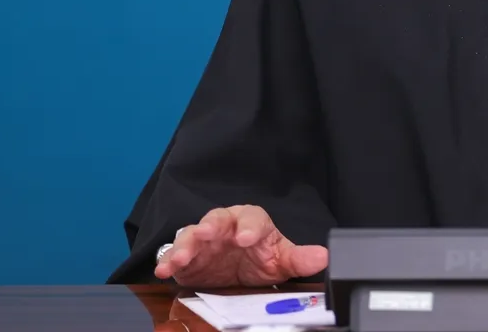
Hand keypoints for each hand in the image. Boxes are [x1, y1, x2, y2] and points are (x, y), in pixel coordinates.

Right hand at [155, 205, 328, 286]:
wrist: (237, 270)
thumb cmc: (260, 256)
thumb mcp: (281, 259)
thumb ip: (299, 258)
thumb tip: (324, 257)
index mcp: (251, 222)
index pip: (251, 217)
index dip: (249, 226)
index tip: (248, 238)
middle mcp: (225, 226)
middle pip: (216, 219)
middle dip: (211, 226)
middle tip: (207, 233)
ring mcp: (203, 241)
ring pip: (191, 236)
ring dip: (184, 245)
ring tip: (179, 258)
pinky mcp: (187, 258)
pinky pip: (174, 256)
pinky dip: (167, 262)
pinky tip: (163, 271)